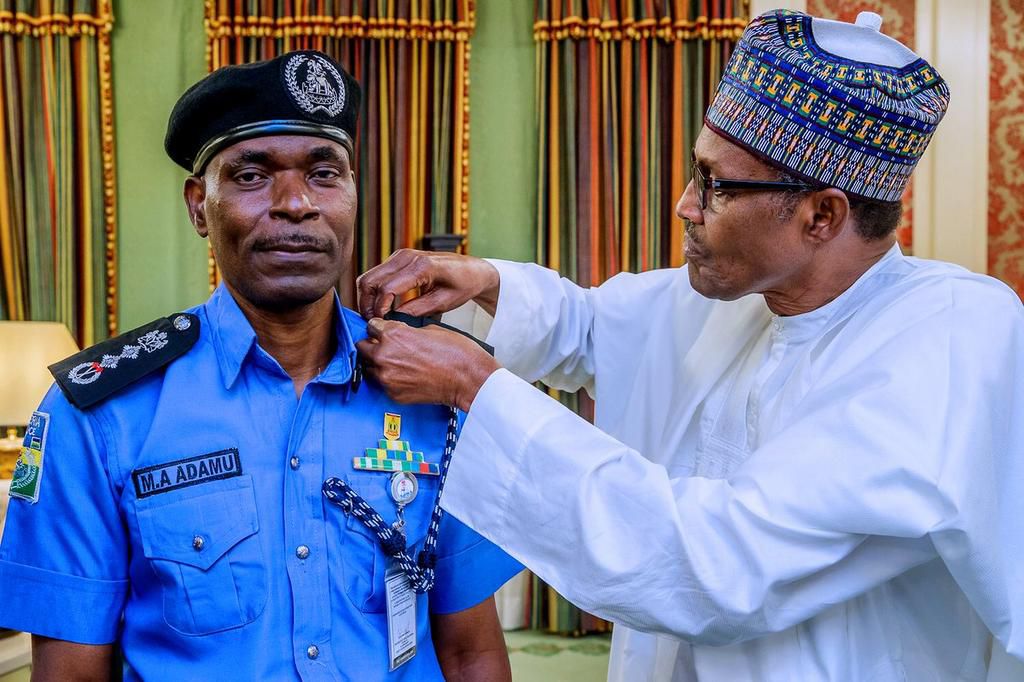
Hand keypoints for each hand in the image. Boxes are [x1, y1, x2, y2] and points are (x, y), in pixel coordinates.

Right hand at [356, 249, 500, 319]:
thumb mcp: (443, 303)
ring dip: (367, 298)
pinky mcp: (398, 258)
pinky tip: (382, 308)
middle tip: (373, 324)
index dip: (379, 310)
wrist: (472, 270)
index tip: (381, 325)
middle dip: (366, 305)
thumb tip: (391, 320)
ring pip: (368, 277)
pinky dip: (374, 292)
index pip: (387, 288)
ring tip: (376, 318)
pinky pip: (376, 275)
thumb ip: (416, 311)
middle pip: (370, 281)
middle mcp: (406, 256)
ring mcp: (400, 255)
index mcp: (421, 266)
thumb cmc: (463, 285)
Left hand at [357, 318, 500, 410]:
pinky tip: (406, 376)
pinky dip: (390, 380)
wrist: (468, 379)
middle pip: (362, 347)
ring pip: (370, 367)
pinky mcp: (393, 394)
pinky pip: (383, 384)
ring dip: (378, 364)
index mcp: (393, 335)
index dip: (378, 328)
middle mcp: (385, 356)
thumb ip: (405, 331)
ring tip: (397, 363)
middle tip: (386, 347)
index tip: (382, 331)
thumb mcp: (429, 329)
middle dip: (373, 345)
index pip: (370, 327)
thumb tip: (397, 335)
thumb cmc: (455, 353)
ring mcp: (387, 378)